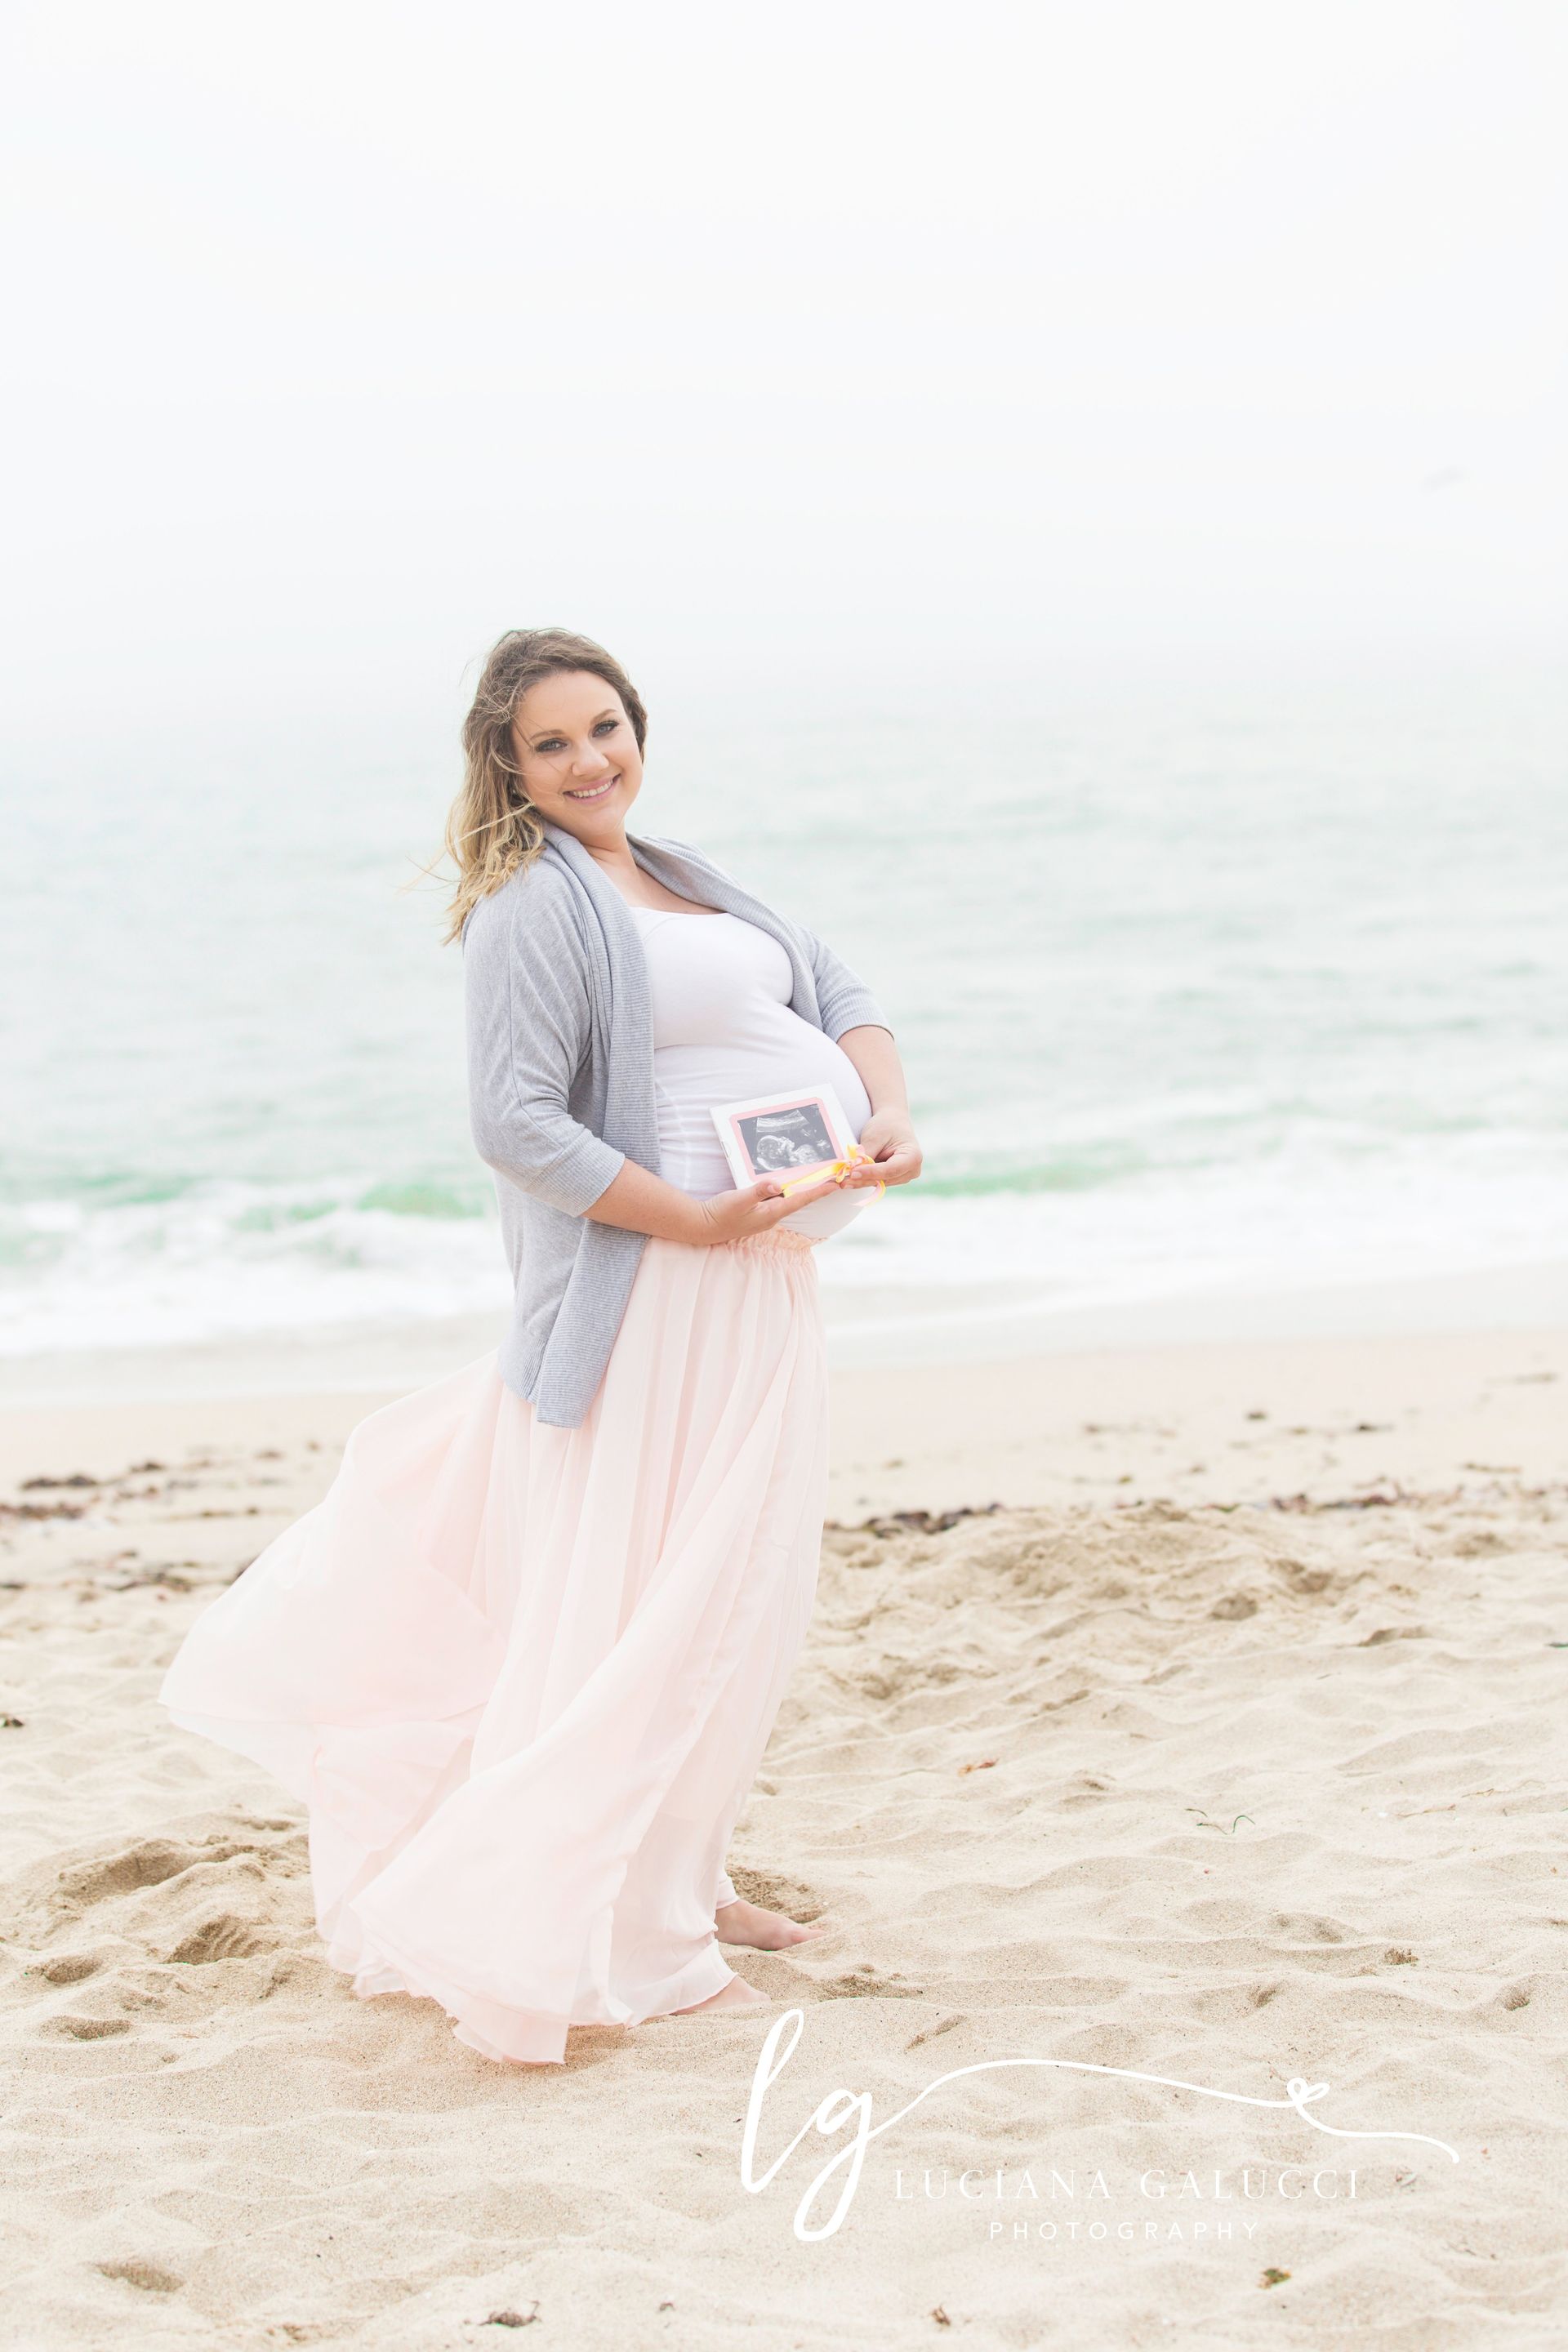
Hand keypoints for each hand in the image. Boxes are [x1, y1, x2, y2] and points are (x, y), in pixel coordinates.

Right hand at [693, 1171, 844, 1242]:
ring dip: (803, 1190)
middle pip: (799, 1200)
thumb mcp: (738, 1199)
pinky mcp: (758, 1213)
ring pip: (790, 1200)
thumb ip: (758, 1191)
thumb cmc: (721, 1213)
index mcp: (771, 1213)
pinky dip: (788, 1191)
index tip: (835, 1184)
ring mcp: (766, 1215)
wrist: (704, 1226)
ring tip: (818, 1179)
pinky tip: (790, 1184)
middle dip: (816, 1190)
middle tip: (834, 1179)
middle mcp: (772, 1215)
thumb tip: (777, 1184)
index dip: (818, 1192)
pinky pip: (779, 1200)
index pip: (800, 1200)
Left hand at [849, 1108, 921, 1188]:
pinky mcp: (894, 1179)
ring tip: (843, 1180)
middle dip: (862, 1180)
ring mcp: (904, 1176)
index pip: (889, 1170)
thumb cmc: (886, 1125)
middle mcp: (912, 1170)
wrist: (893, 1121)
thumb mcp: (874, 1136)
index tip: (853, 1173)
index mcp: (913, 1157)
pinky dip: (864, 1179)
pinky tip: (851, 1178)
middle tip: (843, 1181)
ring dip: (861, 1181)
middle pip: (884, 1179)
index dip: (870, 1173)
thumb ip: (866, 1155)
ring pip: (879, 1183)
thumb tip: (853, 1171)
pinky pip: (877, 1182)